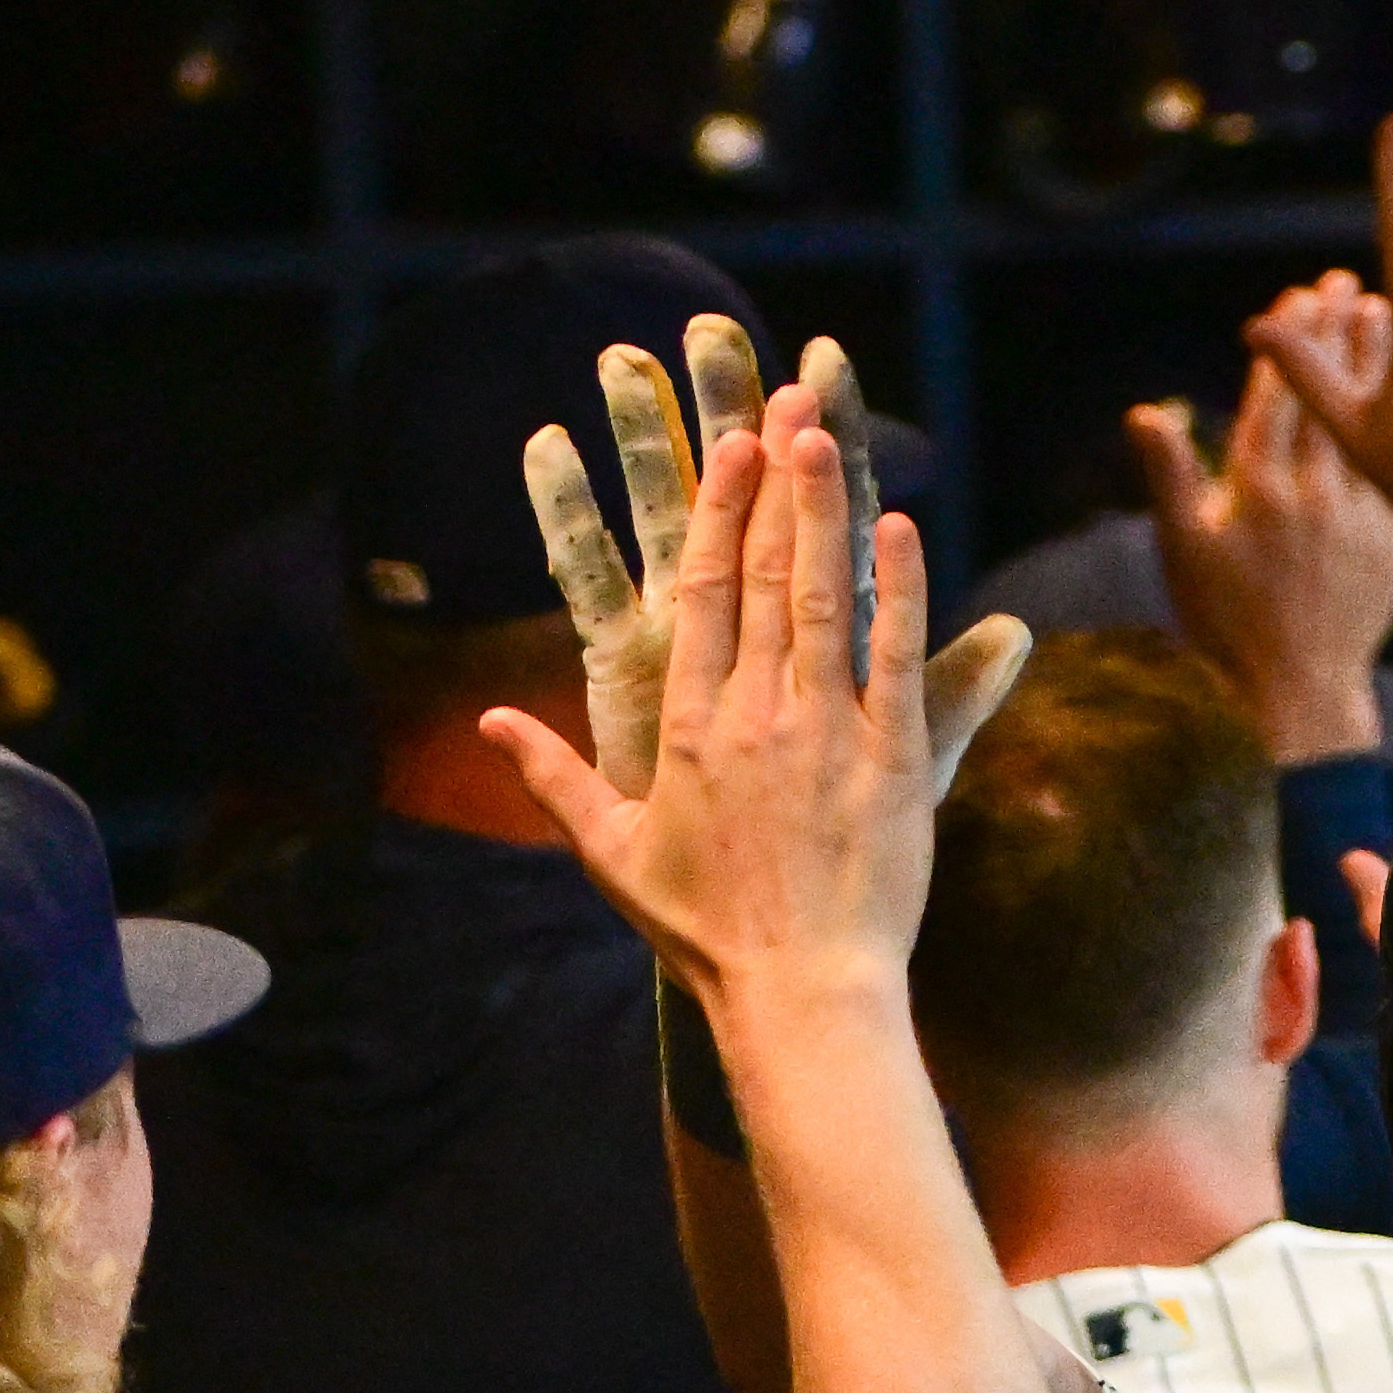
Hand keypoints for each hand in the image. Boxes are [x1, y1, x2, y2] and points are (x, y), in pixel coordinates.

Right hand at [491, 384, 1019, 1008]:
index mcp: (686, 725)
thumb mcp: (613, 852)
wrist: (797, 992)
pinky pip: (897, 658)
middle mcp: (751, 713)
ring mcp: (823, 732)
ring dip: (825, 509)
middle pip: (762, 573)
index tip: (735, 447)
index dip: (720, 513)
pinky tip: (900, 525)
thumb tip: (492, 722)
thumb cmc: (706, 932)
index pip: (702, 594)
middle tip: (786, 400)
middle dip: (774, 482)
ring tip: (829, 433)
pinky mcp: (892, 761)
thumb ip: (552, 777)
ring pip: (822, 596)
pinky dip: (900, 590)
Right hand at [1131, 304, 1392, 765]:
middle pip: (1329, 397)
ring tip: (1381, 311)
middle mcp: (1315, 496)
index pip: (1278, 398)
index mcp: (1260, 491)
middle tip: (1344, 282)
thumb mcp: (1184, 553)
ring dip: (1376, 364)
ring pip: (1372, 423)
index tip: (1300, 296)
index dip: (1289, 343)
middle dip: (1334, 334)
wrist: (1298, 691)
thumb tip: (1146, 411)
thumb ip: (1169, 477)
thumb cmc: (1228, 626)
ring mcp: (1360, 517)